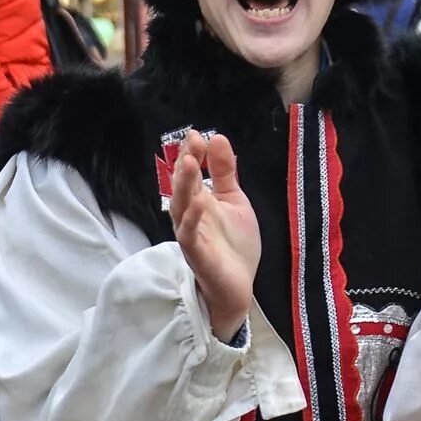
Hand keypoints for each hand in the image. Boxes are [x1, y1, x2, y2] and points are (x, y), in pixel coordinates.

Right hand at [169, 131, 259, 340]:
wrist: (239, 286)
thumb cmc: (234, 246)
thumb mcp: (235, 201)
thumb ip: (225, 173)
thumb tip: (218, 138)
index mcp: (199, 202)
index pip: (190, 174)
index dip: (191, 154)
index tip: (196, 134)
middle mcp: (190, 217)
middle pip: (181, 188)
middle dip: (184, 165)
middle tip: (190, 144)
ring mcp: (192, 236)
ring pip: (180, 208)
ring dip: (183, 186)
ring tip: (188, 163)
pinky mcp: (197, 255)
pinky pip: (189, 236)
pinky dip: (192, 218)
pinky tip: (199, 202)